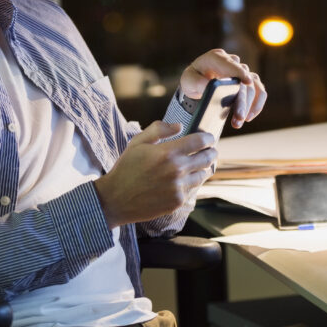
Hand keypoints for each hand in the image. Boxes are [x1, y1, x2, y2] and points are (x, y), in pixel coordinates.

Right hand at [94, 121, 216, 227]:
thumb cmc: (126, 168)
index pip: (200, 141)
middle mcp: (176, 170)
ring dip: (203, 168)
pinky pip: (193, 189)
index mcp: (167, 152)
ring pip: (203, 174)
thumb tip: (179, 126)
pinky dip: (192, 182)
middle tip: (211, 150)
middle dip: (211, 152)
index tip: (209, 138)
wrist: (116, 199)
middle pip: (207, 158)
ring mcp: (178, 187)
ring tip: (199, 165)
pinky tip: (186, 179)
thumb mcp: (138, 142)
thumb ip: (159, 129)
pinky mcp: (177, 201)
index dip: (208, 138)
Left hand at [179, 48, 266, 128]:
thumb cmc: (193, 80)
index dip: (239, 72)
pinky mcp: (249, 82)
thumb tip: (211, 87)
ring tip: (240, 121)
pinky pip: (259, 91)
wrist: (198, 82)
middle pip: (243, 79)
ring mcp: (242, 71)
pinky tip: (248, 117)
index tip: (247, 81)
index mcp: (216, 57)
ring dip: (249, 105)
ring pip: (253, 86)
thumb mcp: (188, 81)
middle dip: (242, 100)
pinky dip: (256, 105)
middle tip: (240, 116)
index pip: (231, 63)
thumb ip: (198, 82)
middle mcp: (232, 62)